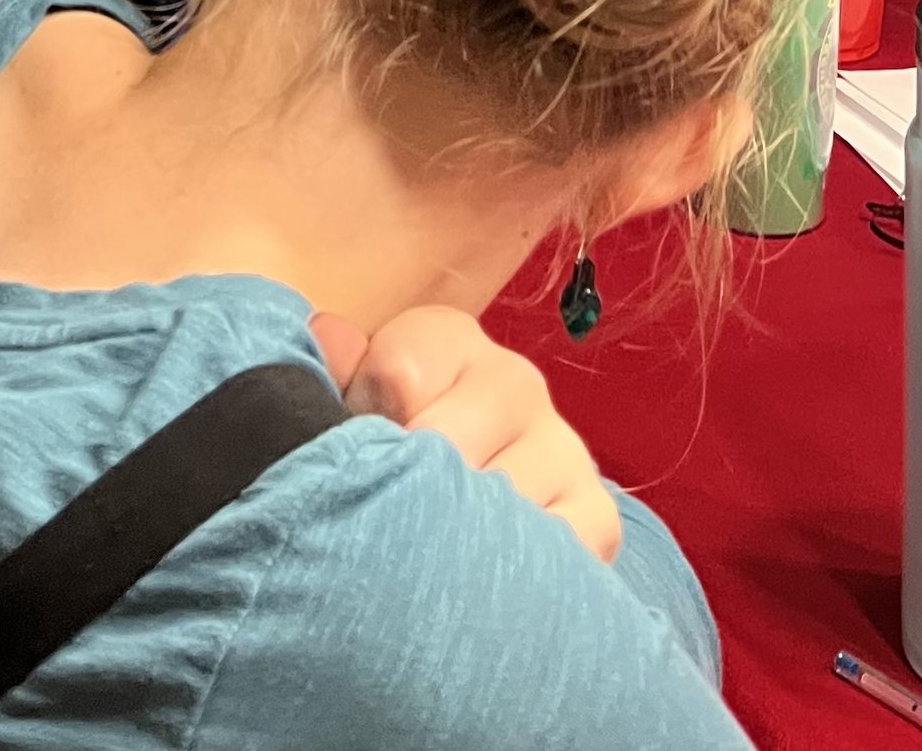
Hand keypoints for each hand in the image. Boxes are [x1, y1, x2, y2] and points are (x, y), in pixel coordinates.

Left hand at [312, 304, 620, 563]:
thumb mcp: (354, 399)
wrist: (481, 490)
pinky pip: (555, 551)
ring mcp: (562, 448)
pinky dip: (516, 575)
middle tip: (384, 526)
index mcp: (449, 339)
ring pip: (499, 503)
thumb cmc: (397, 443)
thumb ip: (334, 373)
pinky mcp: (597, 515)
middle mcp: (515, 381)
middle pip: (446, 444)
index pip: (397, 375)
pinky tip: (482, 582)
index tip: (350, 456)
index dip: (362, 428)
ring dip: (456, 543)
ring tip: (428, 561)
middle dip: (406, 493)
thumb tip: (324, 339)